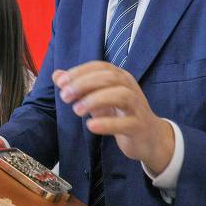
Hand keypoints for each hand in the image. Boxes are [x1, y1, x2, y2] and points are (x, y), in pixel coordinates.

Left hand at [53, 62, 173, 173]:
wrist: (148, 138)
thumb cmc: (120, 114)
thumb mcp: (97, 98)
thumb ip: (78, 86)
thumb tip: (57, 75)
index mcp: (119, 77)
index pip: (99, 67)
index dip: (79, 72)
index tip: (61, 82)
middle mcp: (130, 87)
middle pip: (108, 78)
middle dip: (83, 84)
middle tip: (65, 97)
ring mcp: (137, 107)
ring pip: (121, 96)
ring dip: (95, 100)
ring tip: (77, 110)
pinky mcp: (139, 126)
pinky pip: (125, 123)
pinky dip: (107, 123)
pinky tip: (91, 126)